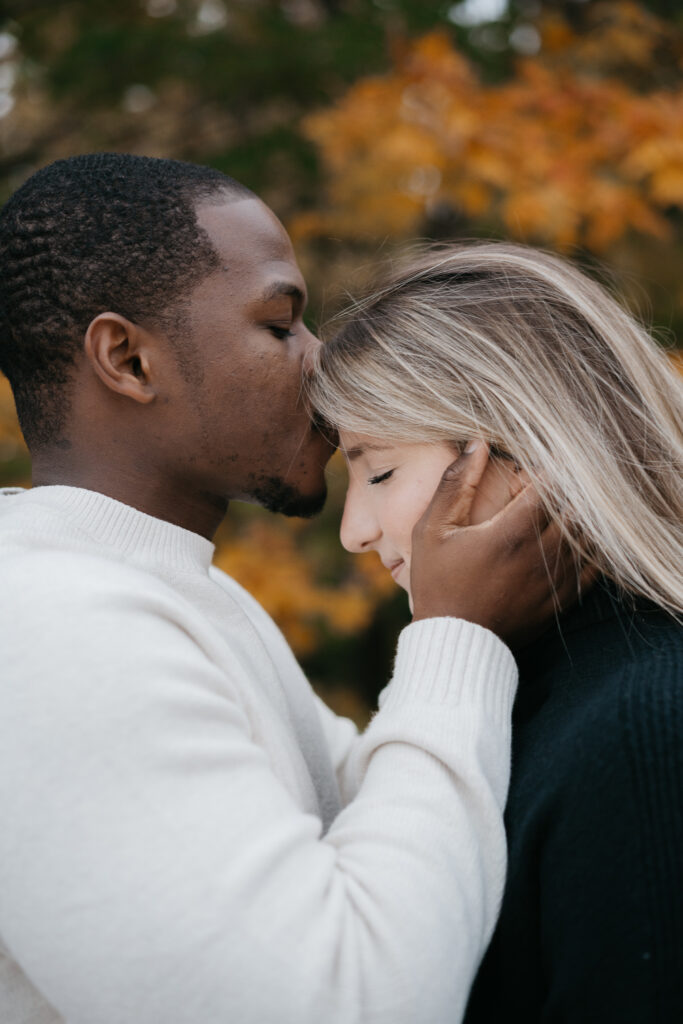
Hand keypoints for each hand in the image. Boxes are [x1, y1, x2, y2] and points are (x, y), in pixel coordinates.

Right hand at [409, 442, 595, 647]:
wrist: (455, 642)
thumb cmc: (438, 584)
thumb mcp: (431, 530)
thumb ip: (454, 484)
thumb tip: (477, 443)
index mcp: (511, 533)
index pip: (552, 485)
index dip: (550, 468)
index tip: (539, 465)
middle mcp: (541, 555)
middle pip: (577, 507)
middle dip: (569, 489)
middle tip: (555, 482)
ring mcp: (556, 580)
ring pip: (589, 535)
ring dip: (581, 515)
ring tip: (565, 506)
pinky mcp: (563, 600)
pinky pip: (594, 566)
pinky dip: (591, 547)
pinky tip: (573, 538)